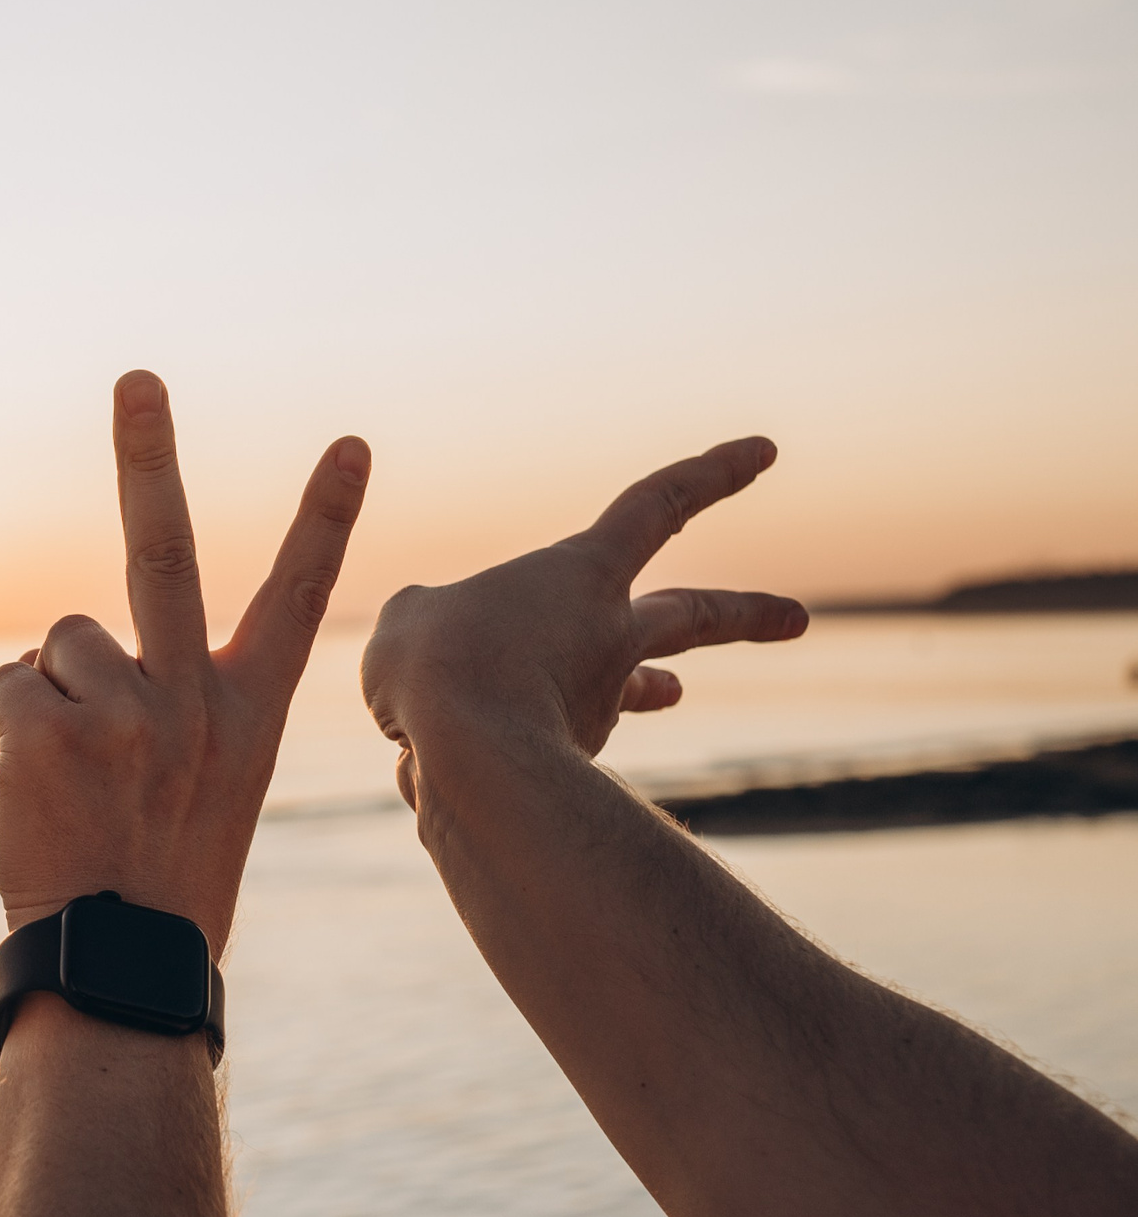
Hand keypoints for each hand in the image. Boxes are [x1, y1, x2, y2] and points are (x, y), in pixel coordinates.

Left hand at [0, 370, 368, 957]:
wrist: (120, 966)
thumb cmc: (152, 880)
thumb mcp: (201, 787)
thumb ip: (164, 706)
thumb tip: (59, 648)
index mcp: (249, 711)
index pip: (298, 597)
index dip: (326, 518)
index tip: (353, 443)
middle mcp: (197, 697)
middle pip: (163, 547)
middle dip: (148, 452)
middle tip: (137, 377)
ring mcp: (129, 708)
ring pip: (55, 642)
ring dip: (42, 697)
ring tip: (67, 780)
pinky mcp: (56, 726)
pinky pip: (4, 686)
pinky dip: (1, 734)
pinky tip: (29, 793)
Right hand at [360, 437, 807, 804]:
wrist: (469, 762)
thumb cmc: (445, 665)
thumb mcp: (416, 619)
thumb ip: (434, 624)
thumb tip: (441, 672)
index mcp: (583, 577)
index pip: (657, 507)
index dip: (712, 474)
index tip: (768, 451)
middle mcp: (608, 639)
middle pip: (692, 614)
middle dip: (748, 614)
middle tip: (800, 618)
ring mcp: (596, 706)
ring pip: (633, 687)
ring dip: (651, 688)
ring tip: (673, 694)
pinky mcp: (567, 764)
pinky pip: (546, 739)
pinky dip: (519, 737)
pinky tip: (477, 749)